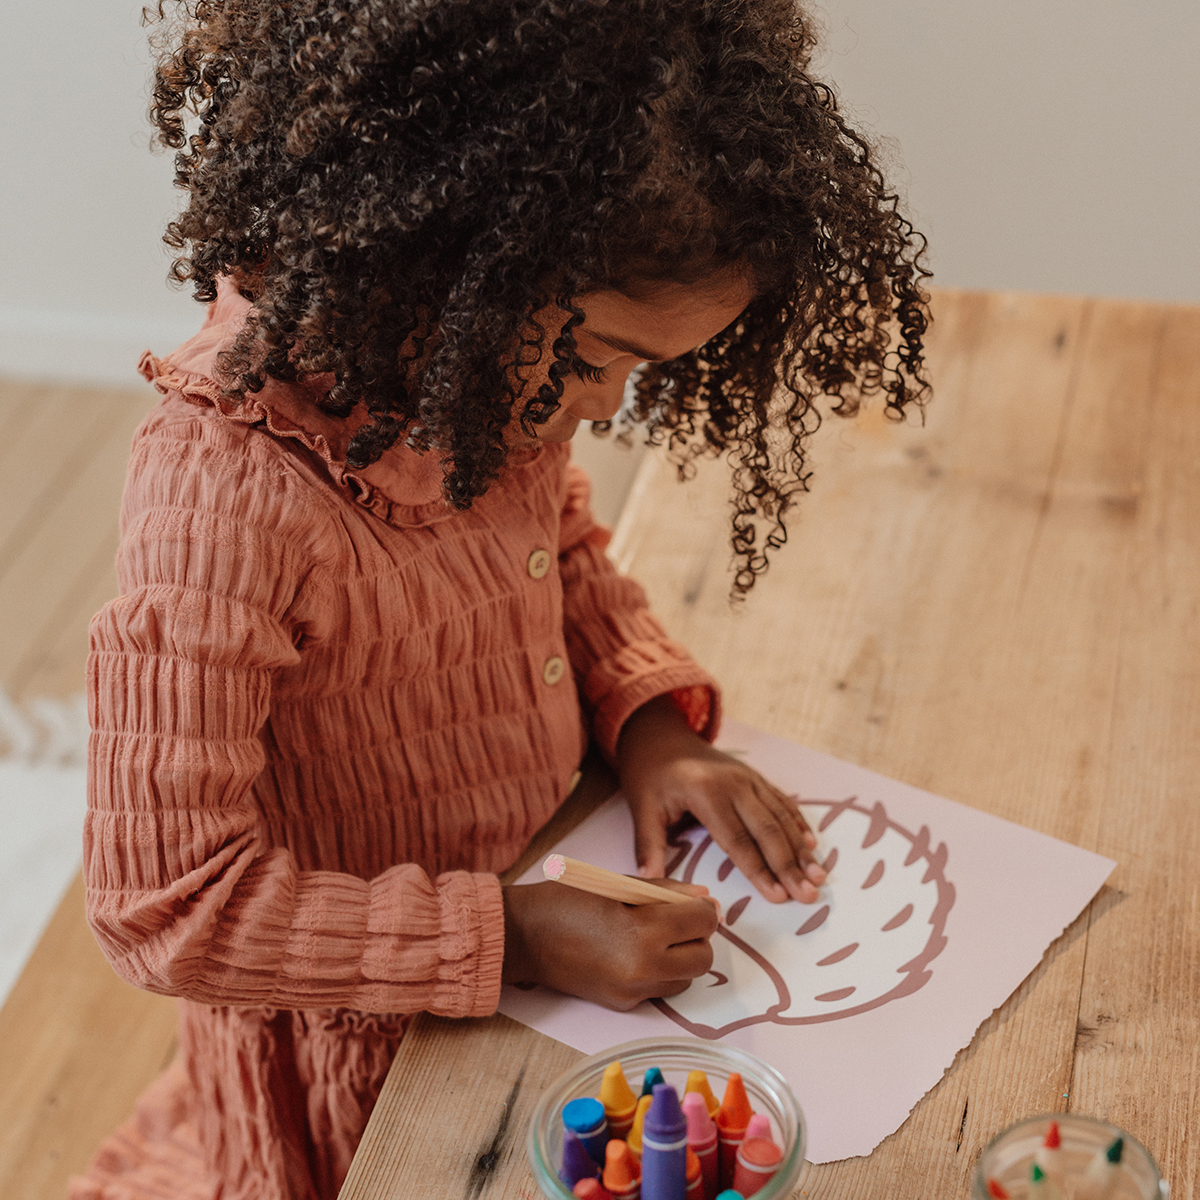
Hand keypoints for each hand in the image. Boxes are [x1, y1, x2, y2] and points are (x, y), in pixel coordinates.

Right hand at [501, 879, 718, 1010]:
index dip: (702, 908)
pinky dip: (660, 972)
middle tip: (675, 920)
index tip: (690, 901)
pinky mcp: (623, 1004)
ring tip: (655, 937)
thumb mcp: (619, 883)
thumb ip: (666, 890)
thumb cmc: (567, 899)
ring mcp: (633, 991)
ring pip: (687, 978)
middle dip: (697, 936)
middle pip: (704, 957)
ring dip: (682, 957)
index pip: (703, 921)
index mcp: (643, 931)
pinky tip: (635, 953)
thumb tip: (705, 896)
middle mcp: (644, 967)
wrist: (524, 936)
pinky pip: (661, 990)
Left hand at [617, 696, 826, 903]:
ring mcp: (749, 778)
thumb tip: (648, 882)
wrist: (660, 734)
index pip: (737, 841)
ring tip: (818, 878)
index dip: (759, 871)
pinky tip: (812, 846)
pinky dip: (798, 825)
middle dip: (790, 866)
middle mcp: (735, 784)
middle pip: (768, 831)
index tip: (778, 897)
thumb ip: (648, 845)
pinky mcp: (755, 777)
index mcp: (707, 793)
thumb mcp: (641, 807)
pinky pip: (781, 802)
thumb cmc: (650, 774)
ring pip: (781, 818)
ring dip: (801, 850)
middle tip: (809, 895)